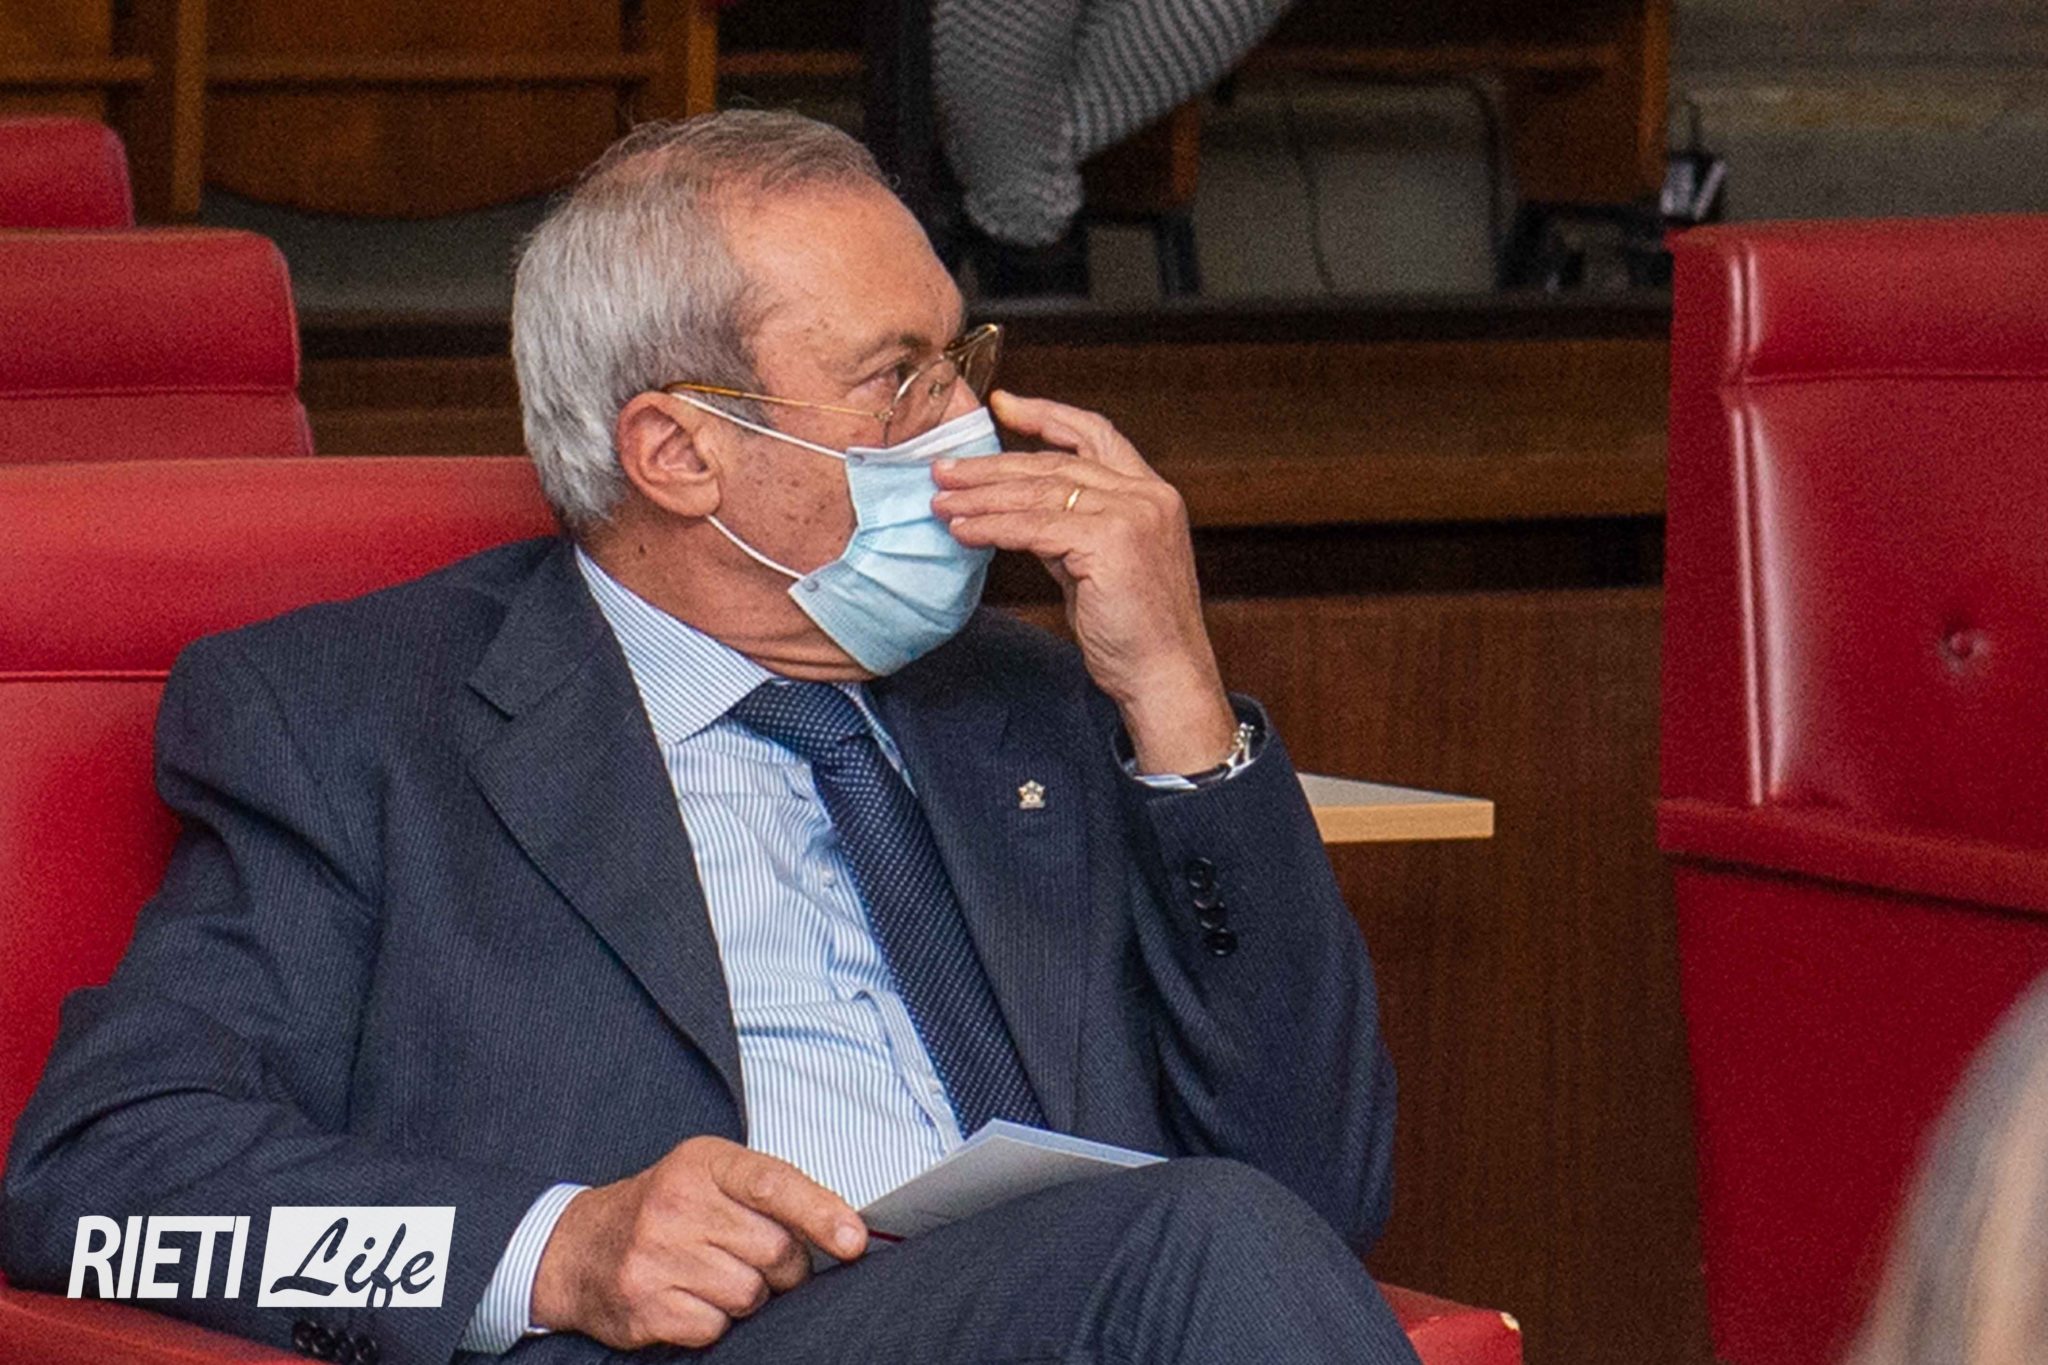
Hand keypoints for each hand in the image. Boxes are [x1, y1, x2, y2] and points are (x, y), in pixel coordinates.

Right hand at [531, 1136, 865, 1350]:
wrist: (580, 1247)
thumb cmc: (666, 1209)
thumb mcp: (711, 1177)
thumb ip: (772, 1193)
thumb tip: (845, 1232)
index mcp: (702, 1162)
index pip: (773, 1184)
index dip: (821, 1213)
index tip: (854, 1242)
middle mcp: (677, 1204)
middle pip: (774, 1251)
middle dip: (785, 1268)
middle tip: (760, 1261)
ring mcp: (655, 1256)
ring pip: (750, 1295)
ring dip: (748, 1297)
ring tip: (716, 1276)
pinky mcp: (643, 1305)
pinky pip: (714, 1328)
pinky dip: (714, 1322)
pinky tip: (691, 1299)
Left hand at [932, 390, 1236, 773]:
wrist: (1164, 677)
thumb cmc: (1136, 633)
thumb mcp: (1101, 567)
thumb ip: (1069, 532)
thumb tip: (1016, 514)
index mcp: (1151, 493)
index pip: (1095, 435)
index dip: (1046, 415)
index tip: (1002, 405)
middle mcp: (1147, 495)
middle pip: (1054, 464)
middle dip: (993, 466)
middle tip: (945, 469)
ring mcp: (1132, 515)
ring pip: (1040, 494)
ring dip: (982, 497)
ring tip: (942, 501)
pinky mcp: (1110, 542)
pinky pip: (1035, 528)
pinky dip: (993, 527)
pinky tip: (964, 530)